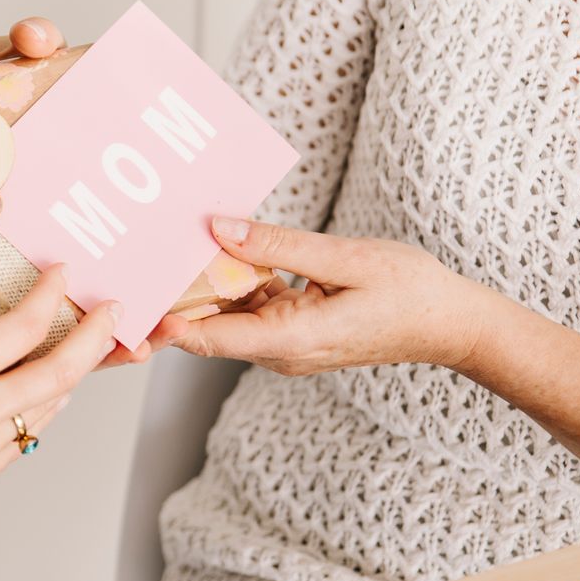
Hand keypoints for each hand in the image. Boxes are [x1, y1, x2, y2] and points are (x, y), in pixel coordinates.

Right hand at [0, 266, 120, 560]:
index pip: (21, 327)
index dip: (50, 295)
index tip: (62, 274)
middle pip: (61, 370)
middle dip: (96, 335)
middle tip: (113, 310)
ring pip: (51, 406)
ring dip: (74, 373)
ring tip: (84, 348)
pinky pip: (27, 436)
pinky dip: (45, 407)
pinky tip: (43, 393)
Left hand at [144, 217, 484, 375]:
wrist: (451, 323)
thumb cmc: (410, 291)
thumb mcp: (345, 257)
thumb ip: (277, 244)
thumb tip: (218, 228)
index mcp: (291, 340)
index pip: (208, 337)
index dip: (162, 321)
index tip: (129, 295)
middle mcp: (281, 352)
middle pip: (208, 328)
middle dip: (173, 296)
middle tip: (136, 253)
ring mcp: (287, 347)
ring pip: (226, 317)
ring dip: (203, 286)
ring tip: (167, 242)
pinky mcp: (294, 333)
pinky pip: (251, 310)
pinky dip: (234, 284)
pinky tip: (221, 248)